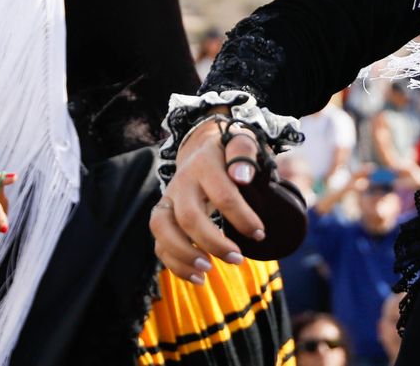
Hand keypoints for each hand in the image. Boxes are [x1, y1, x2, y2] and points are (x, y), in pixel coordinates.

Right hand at [151, 115, 267, 283]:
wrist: (203, 150)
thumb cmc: (230, 153)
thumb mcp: (242, 142)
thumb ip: (245, 152)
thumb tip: (242, 178)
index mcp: (205, 164)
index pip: (223, 194)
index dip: (242, 218)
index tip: (260, 234)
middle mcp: (182, 182)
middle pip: (188, 217)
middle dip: (213, 242)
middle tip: (238, 259)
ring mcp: (168, 199)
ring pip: (162, 229)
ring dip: (184, 255)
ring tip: (208, 271)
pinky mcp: (163, 215)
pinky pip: (159, 243)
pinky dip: (175, 264)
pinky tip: (198, 278)